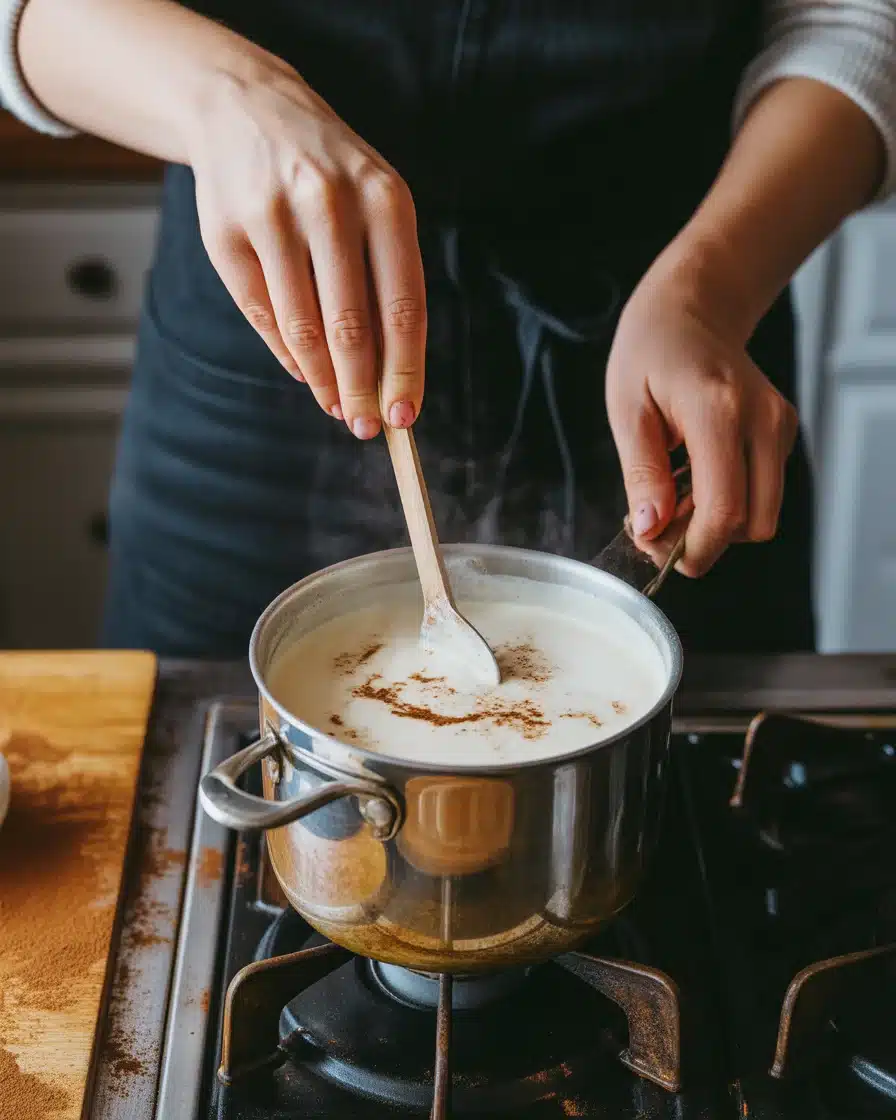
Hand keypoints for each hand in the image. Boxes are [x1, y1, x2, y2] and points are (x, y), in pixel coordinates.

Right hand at [186, 56, 424, 437]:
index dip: (405, 369)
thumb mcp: (375, 205)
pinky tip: (303, 370)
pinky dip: (286, 352)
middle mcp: (328, 202)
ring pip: (302, 327)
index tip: (404, 415)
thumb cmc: (329, 173)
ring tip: (336, 405)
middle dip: (361, 388)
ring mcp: (271, 214)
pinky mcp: (224, 230)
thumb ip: (387, 280)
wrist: (245, 105)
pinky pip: (260, 314)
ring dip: (322, 380)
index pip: (403, 305)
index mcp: (384, 198)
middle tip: (365, 426)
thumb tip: (390, 375)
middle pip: (351, 325)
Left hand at [605, 247, 797, 576]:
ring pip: (762, 516)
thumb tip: (650, 530)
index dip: (693, 548)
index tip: (656, 550)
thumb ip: (641, 474)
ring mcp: (779, 426)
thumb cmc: (651, 352)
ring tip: (673, 498)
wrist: (692, 309)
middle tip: (659, 526)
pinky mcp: (783, 433)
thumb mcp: (626, 410)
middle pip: (753, 524)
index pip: (725, 510)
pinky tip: (694, 479)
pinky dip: (729, 502)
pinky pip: (762, 493)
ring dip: (717, 524)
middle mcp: (762, 421)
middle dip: (706, 541)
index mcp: (718, 411)